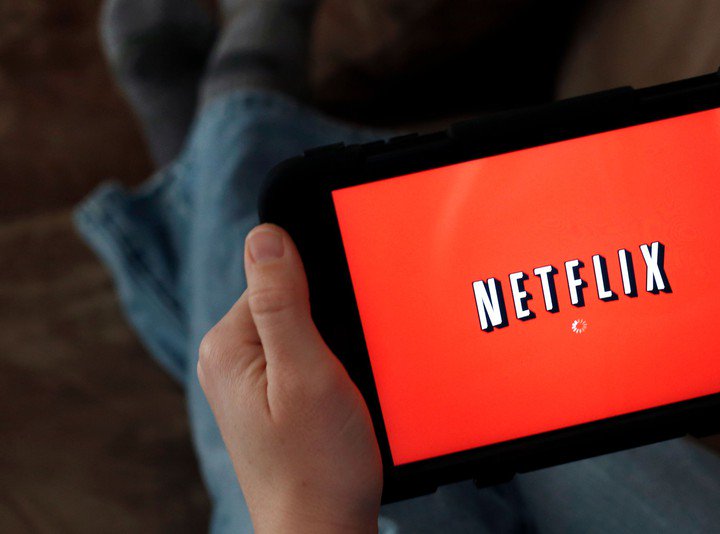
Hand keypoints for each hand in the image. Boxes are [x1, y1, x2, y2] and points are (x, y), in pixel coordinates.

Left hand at [197, 224, 381, 532]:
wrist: (321, 527)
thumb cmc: (318, 465)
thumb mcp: (306, 372)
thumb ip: (283, 302)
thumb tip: (265, 235)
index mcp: (227, 346)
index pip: (277, 277)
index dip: (323, 295)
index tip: (343, 335)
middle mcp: (228, 361)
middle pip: (290, 303)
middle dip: (330, 324)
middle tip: (345, 370)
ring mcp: (247, 384)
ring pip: (303, 332)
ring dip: (334, 350)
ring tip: (344, 391)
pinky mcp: (269, 402)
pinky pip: (304, 360)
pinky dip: (330, 370)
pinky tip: (341, 400)